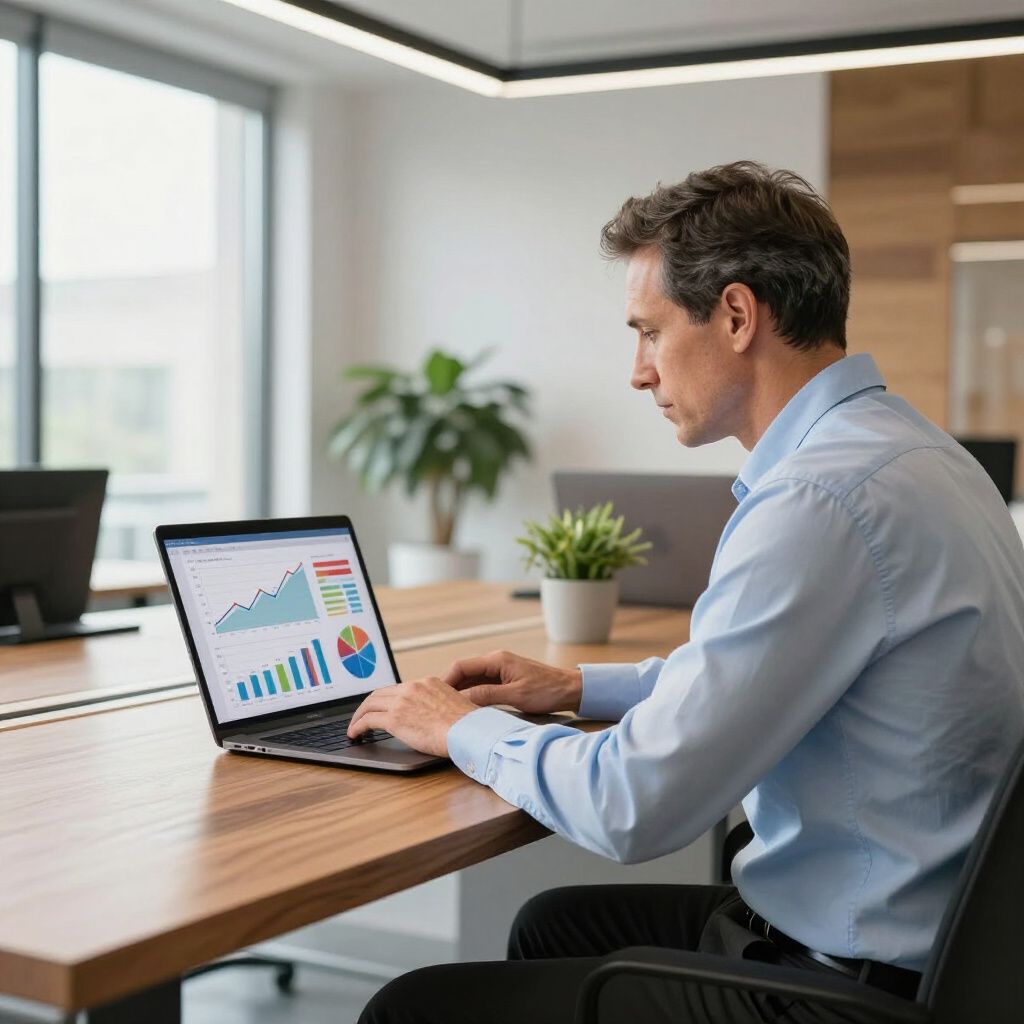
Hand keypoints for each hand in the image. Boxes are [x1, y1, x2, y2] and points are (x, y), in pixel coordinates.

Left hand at [347, 677, 476, 756]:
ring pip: (370, 704)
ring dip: (359, 716)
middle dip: (368, 705)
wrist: (469, 731)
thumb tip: (434, 717)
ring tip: (354, 727)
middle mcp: (413, 687)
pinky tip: (355, 734)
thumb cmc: (468, 726)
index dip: (386, 699)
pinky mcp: (395, 718)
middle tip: (361, 716)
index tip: (380, 707)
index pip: (399, 688)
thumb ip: (439, 705)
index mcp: (427, 682)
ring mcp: (402, 701)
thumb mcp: (454, 705)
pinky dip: (357, 726)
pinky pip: (368, 720)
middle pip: (380, 693)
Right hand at [442, 649, 582, 714]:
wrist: (569, 690)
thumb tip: (461, 699)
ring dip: (460, 693)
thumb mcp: (516, 695)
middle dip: (449, 688)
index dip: (445, 681)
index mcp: (497, 660)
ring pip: (471, 681)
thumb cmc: (547, 690)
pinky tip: (466, 709)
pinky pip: (482, 687)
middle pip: (463, 673)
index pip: (461, 667)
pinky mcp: (504, 681)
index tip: (434, 696)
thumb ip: (488, 695)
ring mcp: (500, 672)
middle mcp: (496, 663)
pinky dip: (472, 696)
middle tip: (436, 705)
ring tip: (447, 709)